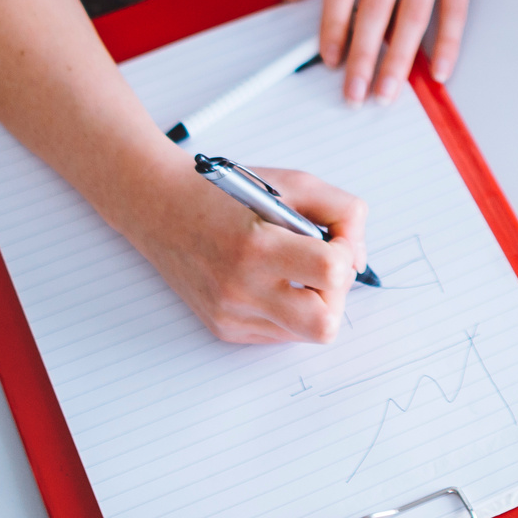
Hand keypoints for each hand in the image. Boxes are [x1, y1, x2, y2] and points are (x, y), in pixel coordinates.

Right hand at [118, 158, 369, 344]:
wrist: (159, 207)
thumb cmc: (225, 192)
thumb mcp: (292, 183)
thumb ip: (342, 212)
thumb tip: (358, 260)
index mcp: (257, 246)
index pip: (331, 273)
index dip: (344, 254)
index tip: (333, 239)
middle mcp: (241, 289)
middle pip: (325, 325)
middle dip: (335, 295)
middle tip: (320, 266)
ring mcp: (231, 315)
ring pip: (305, 334)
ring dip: (314, 304)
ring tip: (296, 271)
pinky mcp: (225, 330)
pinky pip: (279, 334)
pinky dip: (288, 310)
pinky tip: (272, 281)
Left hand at [285, 0, 506, 101]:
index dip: (333, 25)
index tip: (329, 59)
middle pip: (375, 6)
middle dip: (362, 56)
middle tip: (353, 93)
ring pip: (413, 13)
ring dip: (399, 60)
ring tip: (387, 93)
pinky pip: (455, 8)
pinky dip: (447, 42)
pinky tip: (438, 70)